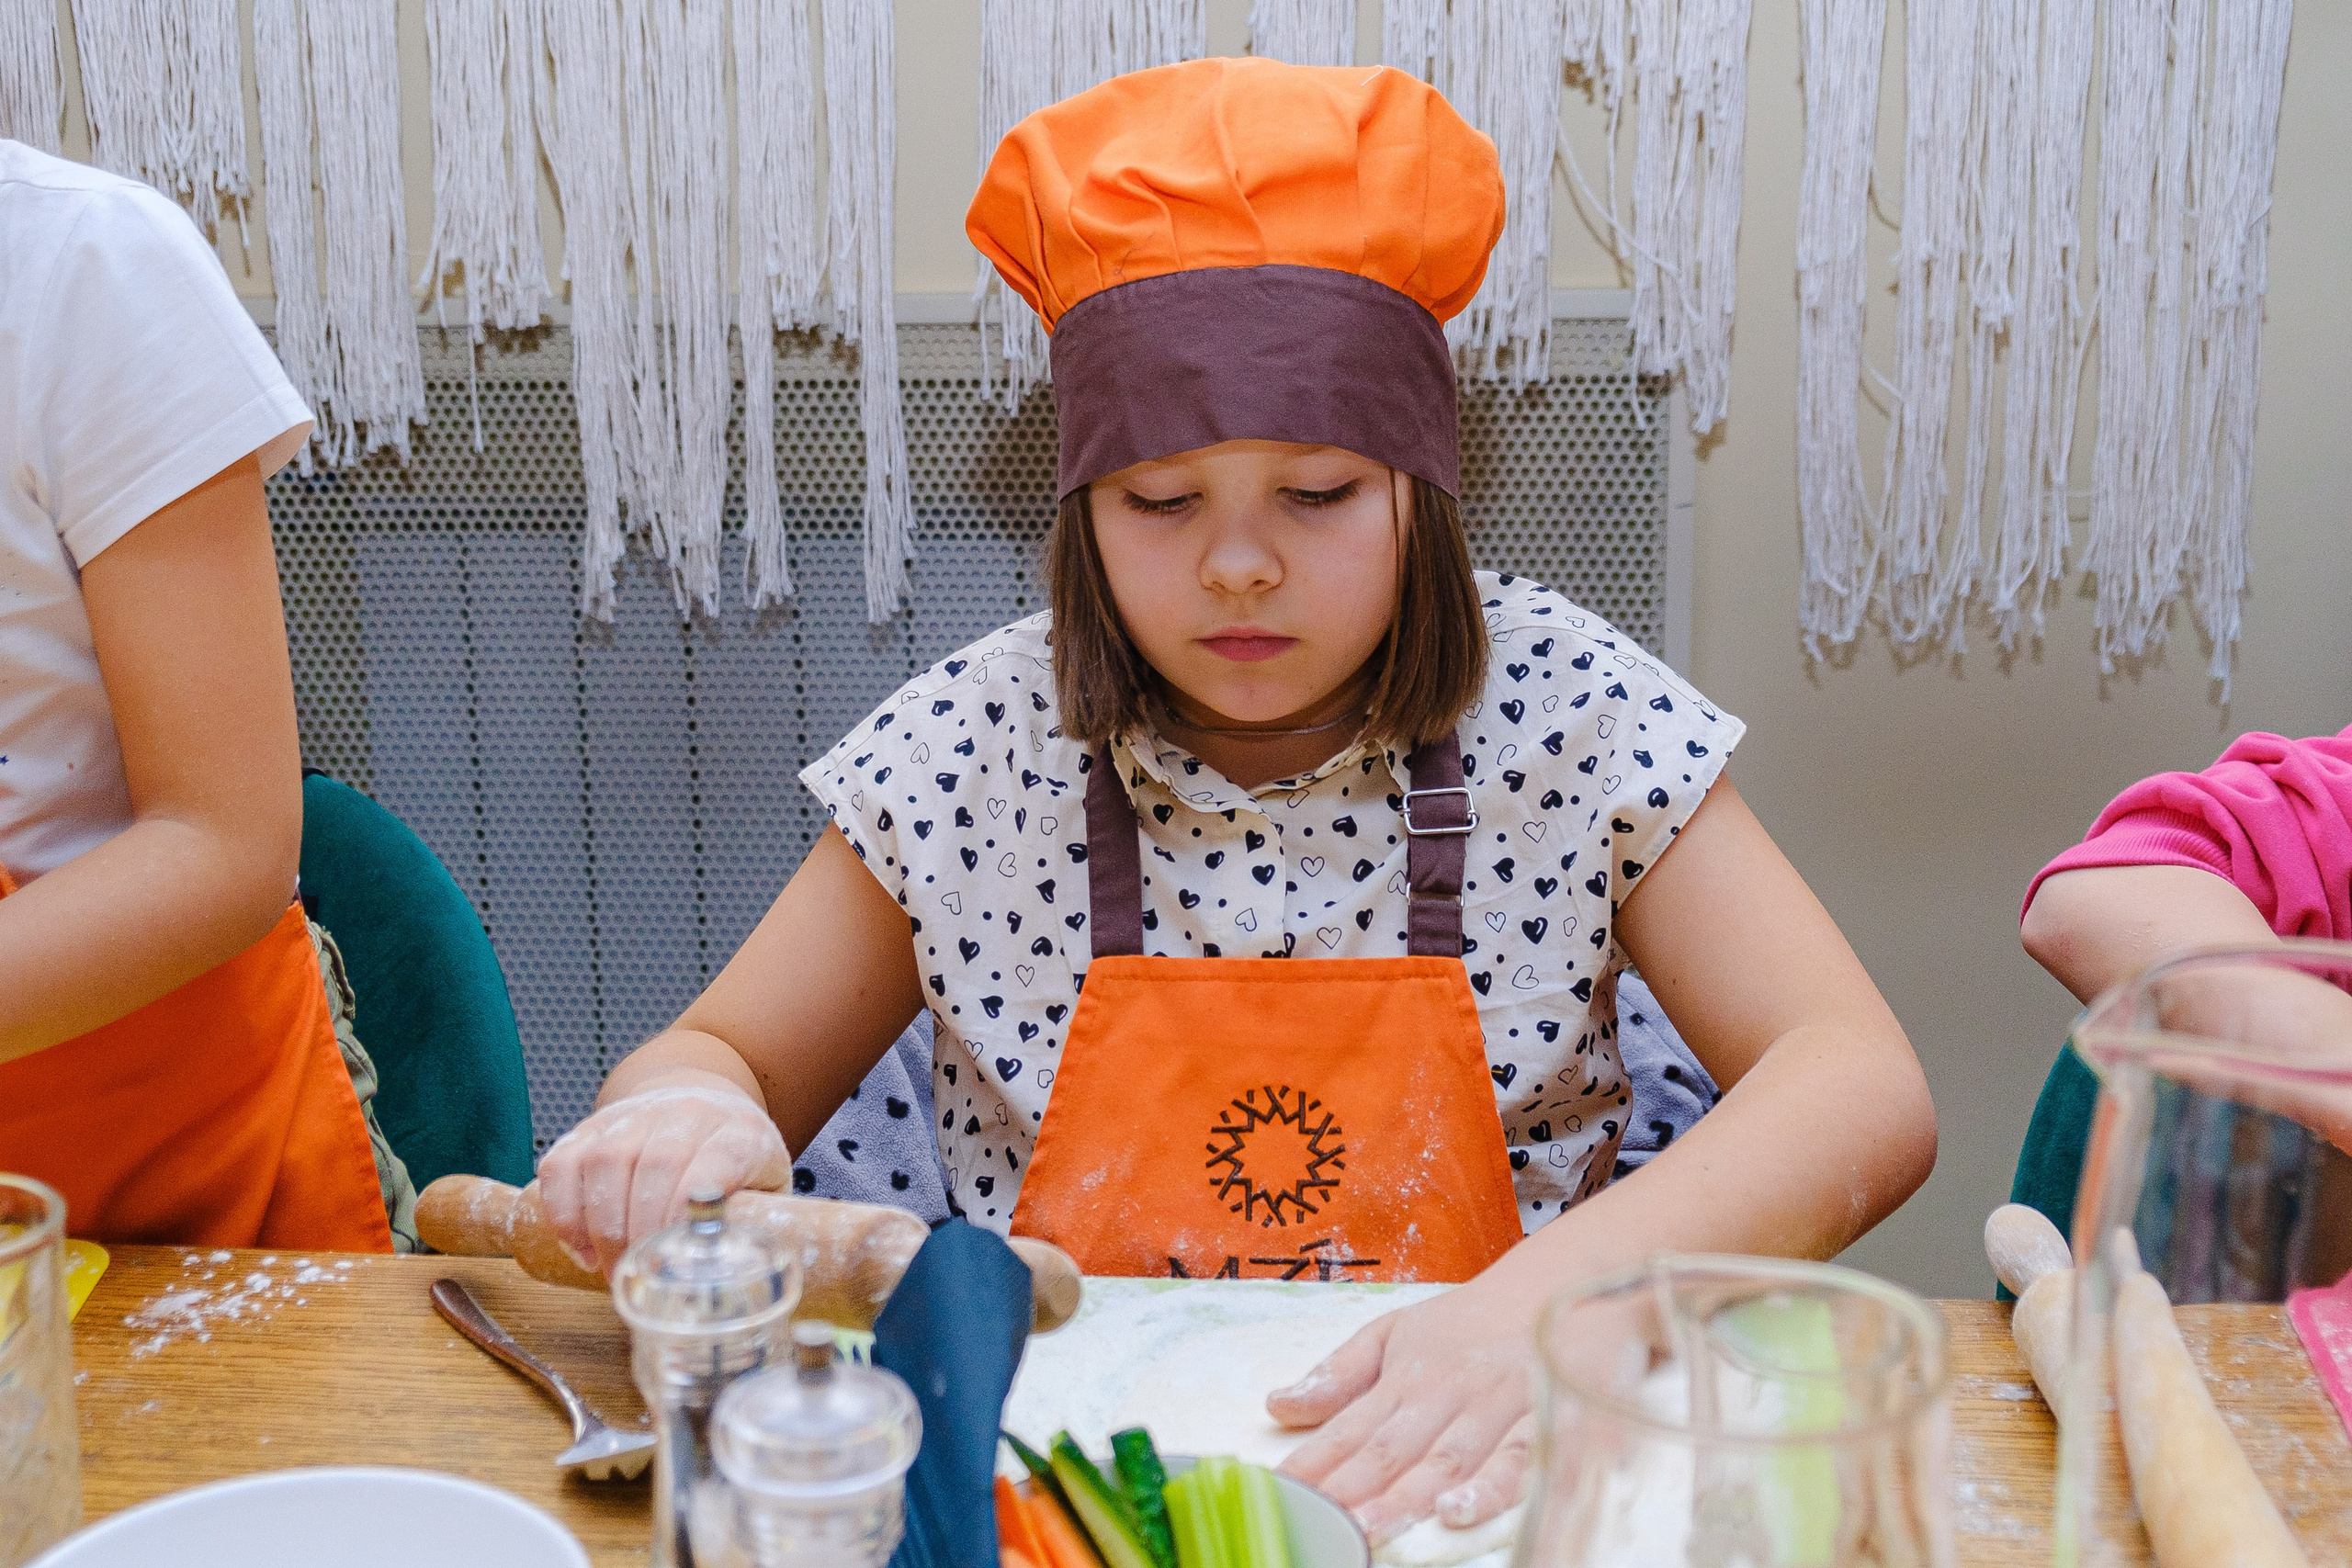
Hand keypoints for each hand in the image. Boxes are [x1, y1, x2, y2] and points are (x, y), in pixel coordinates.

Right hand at [537, 1080, 793, 1274]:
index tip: (677, 1254)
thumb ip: (759, 1223)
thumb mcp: (768, 1188)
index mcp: (738, 1132)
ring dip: (601, 1228)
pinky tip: (582, 1246)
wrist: (706, 1103)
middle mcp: (686, 1113)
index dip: (688, 1211)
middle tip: (641, 1275)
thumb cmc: (738, 1160)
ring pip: (604, 1162)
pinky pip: (562, 1163)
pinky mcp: (592, 1125)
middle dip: (641, 1234)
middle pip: (654, 1166)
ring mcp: (635, 1115)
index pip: (714, 1162)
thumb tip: (739, 1272)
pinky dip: (563, 1212)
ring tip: (612, 1267)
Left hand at [1268, 1278, 1539, 1543]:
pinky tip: (1458, 1512)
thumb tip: (1276, 1406)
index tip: (1282, 1492)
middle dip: (1356, 1491)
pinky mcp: (1543, 1421)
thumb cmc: (1464, 1324)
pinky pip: (1518, 1462)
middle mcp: (1447, 1394)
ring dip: (1409, 1497)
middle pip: (1395, 1451)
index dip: (1316, 1464)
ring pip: (1449, 1462)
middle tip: (1322, 1523)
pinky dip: (1489, 1489)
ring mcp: (1496, 1410)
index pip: (1352, 1429)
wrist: (1549, 1288)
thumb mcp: (1394, 1331)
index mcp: (1406, 1376)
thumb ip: (1338, 1373)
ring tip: (1372, 1528)